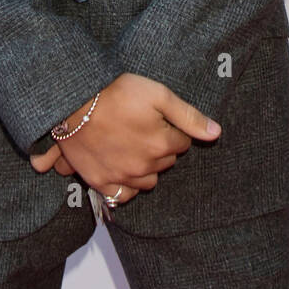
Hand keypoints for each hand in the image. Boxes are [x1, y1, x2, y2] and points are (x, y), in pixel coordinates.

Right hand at [28, 73, 219, 206]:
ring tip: (132, 145)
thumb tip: (216, 133)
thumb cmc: (115, 93)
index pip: (182, 143)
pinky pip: (125, 195)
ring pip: (149, 181)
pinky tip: (123, 167)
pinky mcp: (101, 183)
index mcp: (161, 144)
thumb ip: (188, 115)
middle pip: (166, 162)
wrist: (72, 102)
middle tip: (143, 127)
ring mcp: (122, 177)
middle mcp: (144, 166)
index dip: (171, 128)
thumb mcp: (156, 94)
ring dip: (147, 167)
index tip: (157, 118)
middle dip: (160, 147)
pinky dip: (128, 185)